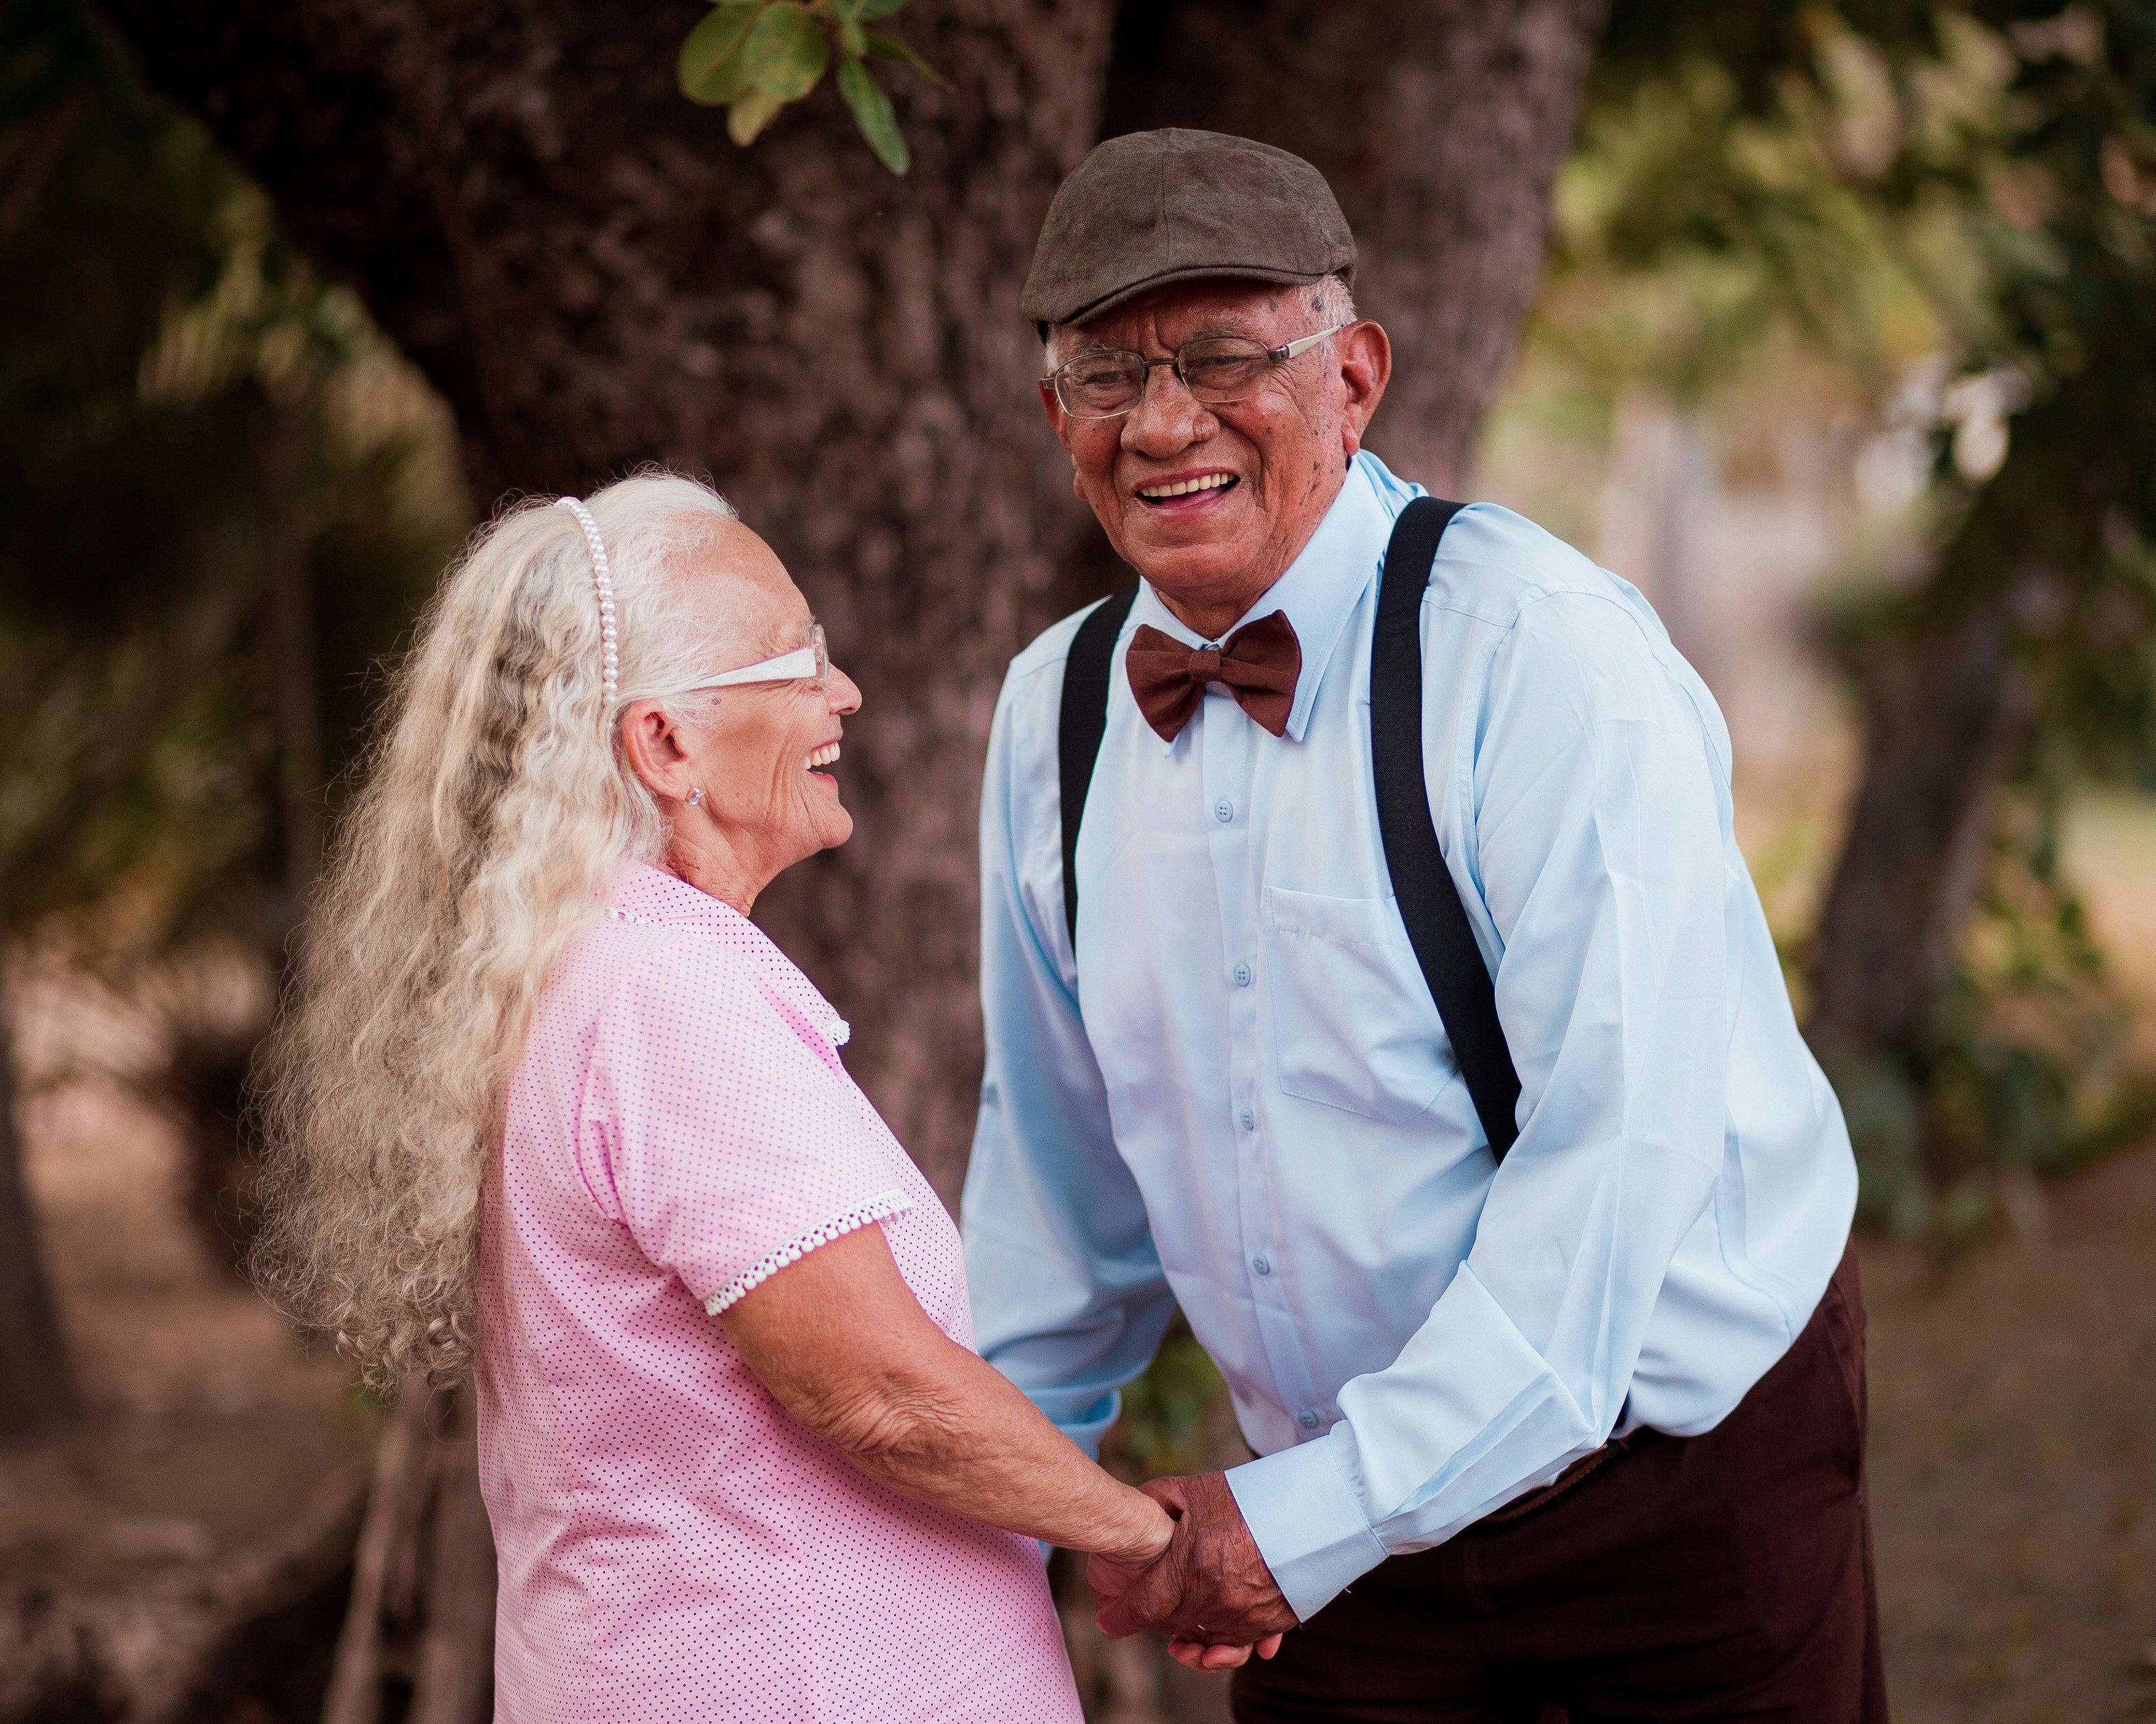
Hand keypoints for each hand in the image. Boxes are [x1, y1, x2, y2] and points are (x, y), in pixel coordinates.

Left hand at [1086, 1472, 1295, 1667]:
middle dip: (1156, 1623)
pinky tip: (1217, 1640)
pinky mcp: (1270, 1622)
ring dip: (1190, 1638)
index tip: (1107, 1623)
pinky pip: (1239, 1644)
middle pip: (1172, 1625)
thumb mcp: (1196, 1490)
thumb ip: (1157, 1499)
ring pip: (1204, 1639)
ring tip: (1180, 1636)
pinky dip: (1226, 1643)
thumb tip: (1132, 1510)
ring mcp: (1243, 1614)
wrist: (1312, 1508)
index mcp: (1190, 1564)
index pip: (1143, 1606)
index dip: (1120, 1618)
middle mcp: (1214, 1597)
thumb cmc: (1248, 1496)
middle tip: (1147, 1614)